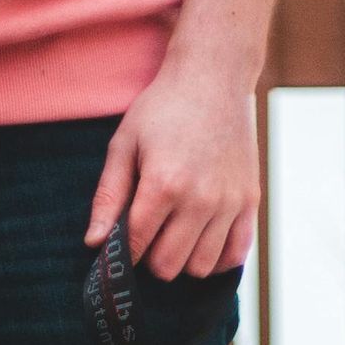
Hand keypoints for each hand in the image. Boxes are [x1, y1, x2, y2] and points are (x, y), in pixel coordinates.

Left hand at [85, 65, 258, 281]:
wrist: (215, 76)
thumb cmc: (163, 108)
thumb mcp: (124, 144)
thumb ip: (108, 197)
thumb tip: (94, 244)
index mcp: (163, 184)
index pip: (136, 247)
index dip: (123, 253)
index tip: (121, 244)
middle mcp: (200, 198)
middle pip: (168, 266)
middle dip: (151, 258)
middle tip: (149, 234)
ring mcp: (229, 202)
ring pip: (201, 267)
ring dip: (183, 259)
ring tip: (175, 234)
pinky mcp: (250, 200)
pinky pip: (235, 255)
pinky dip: (217, 257)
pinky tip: (202, 238)